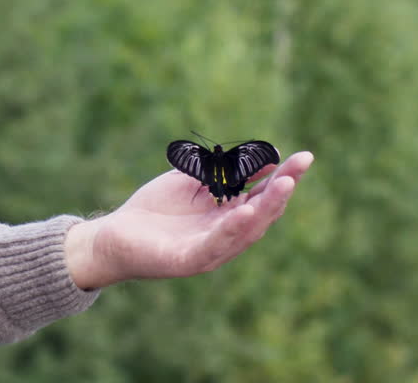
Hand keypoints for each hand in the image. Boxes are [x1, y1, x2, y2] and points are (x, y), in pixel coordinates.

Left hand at [63, 151, 313, 288]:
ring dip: (266, 207)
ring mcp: (210, 249)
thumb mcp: (190, 181)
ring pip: (246, 230)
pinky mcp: (189, 261)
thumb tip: (264, 156)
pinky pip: (215, 245)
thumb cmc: (155, 209)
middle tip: (300, 166)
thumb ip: (222, 171)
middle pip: (262, 212)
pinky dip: (232, 229)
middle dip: (282, 188)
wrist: (114, 236)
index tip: (303, 157)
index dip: (283, 176)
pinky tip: (245, 212)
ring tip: (284, 184)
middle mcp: (226, 234)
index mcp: (229, 215)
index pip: (263, 195)